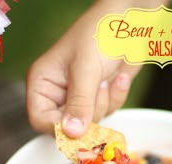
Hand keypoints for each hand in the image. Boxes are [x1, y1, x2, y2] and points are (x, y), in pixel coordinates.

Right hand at [26, 1, 141, 137]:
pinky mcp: (98, 98)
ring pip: (91, 122)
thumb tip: (71, 134)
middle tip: (98, 86)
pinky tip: (119, 78)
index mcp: (43, 83)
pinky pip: (108, 113)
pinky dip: (116, 97)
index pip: (41, 120)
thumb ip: (79, 103)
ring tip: (107, 76)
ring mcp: (80, 98)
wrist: (131, 23)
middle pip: (68, 126)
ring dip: (105, 101)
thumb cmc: (100, 34)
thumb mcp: (86, 69)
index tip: (79, 126)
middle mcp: (59, 94)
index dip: (59, 128)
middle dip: (89, 111)